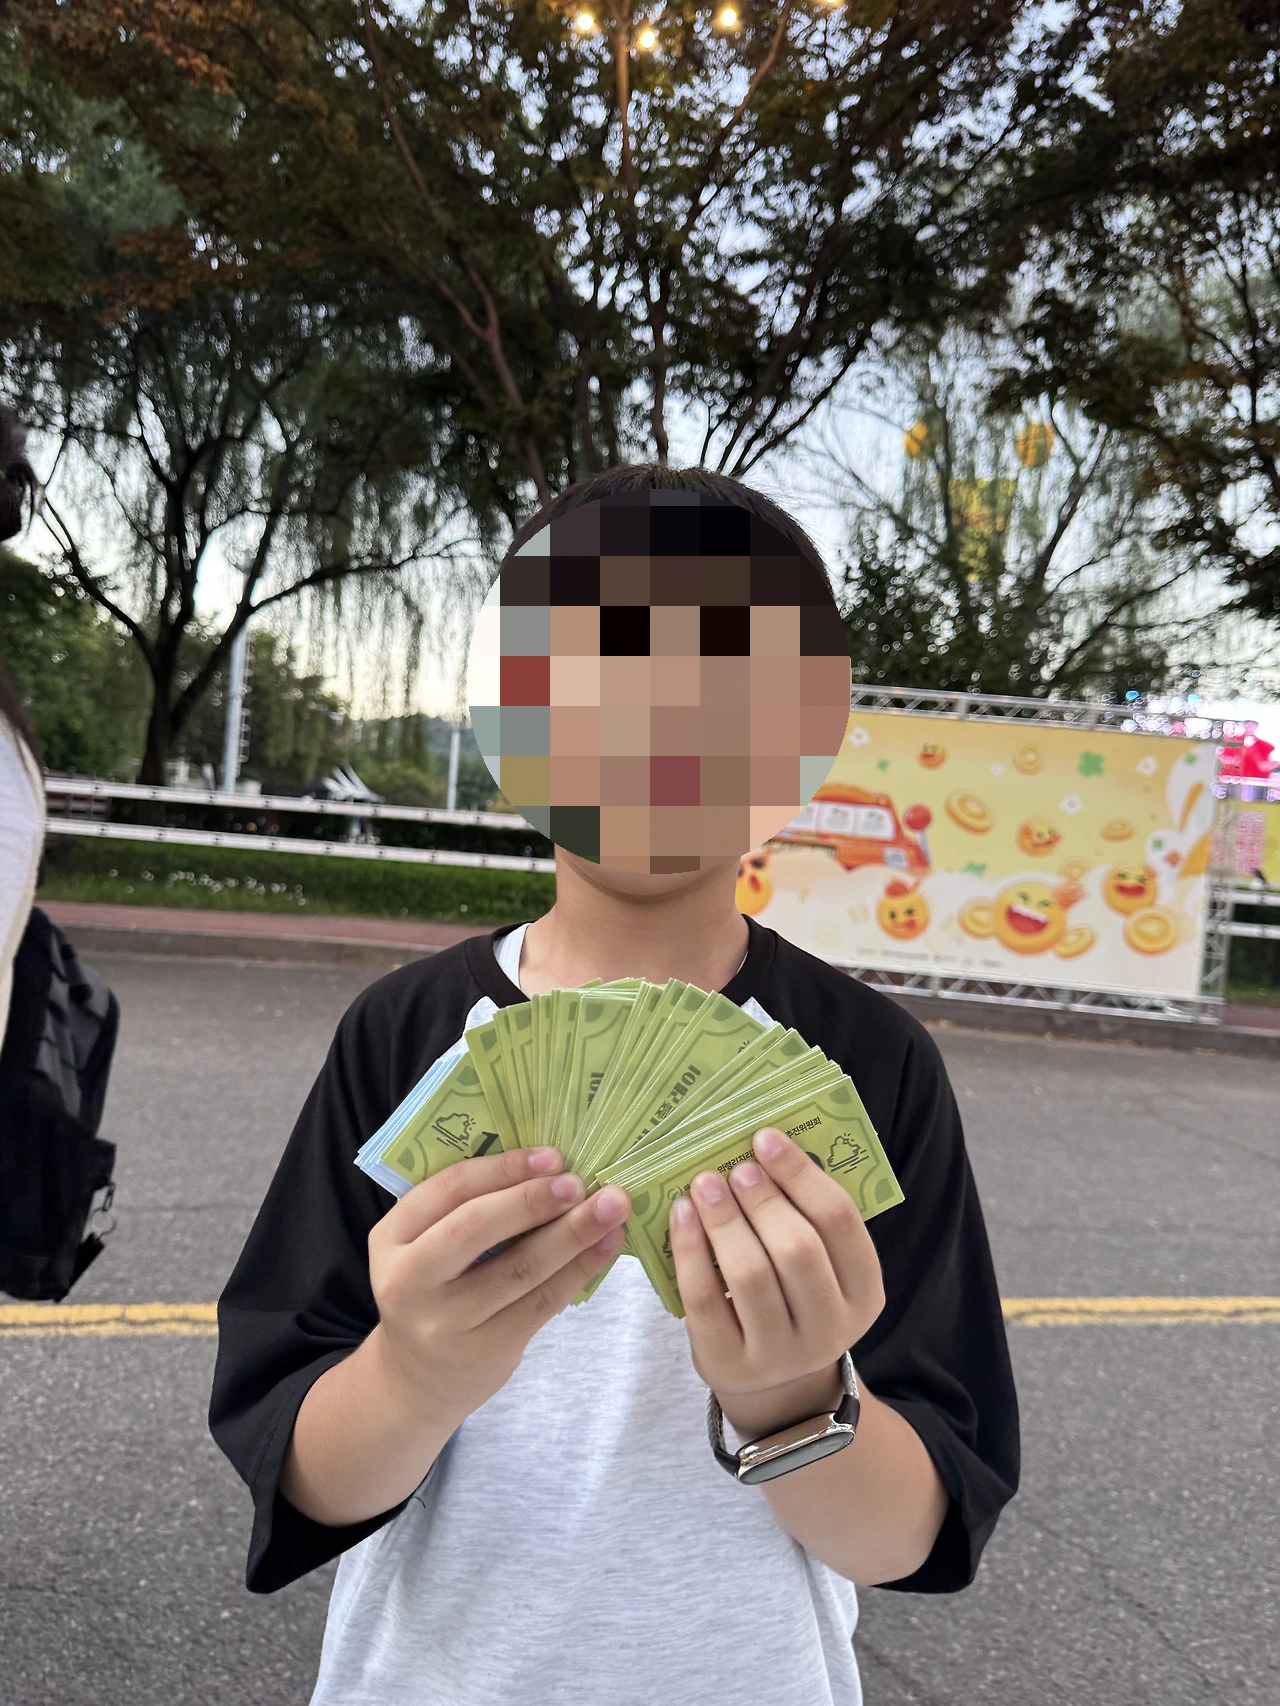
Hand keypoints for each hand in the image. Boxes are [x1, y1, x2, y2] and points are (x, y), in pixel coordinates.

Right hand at [368, 1146, 629, 1429]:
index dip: (502, 1168)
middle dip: (533, 1200)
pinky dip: (580, 1268)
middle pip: (475, 1228)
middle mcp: (409, 1280)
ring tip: (612, 1207)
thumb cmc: (435, 1287)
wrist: (420, 1377)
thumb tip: (548, 1165)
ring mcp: (446, 1322)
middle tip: (580, 1182)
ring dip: (572, 1233)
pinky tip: (607, 1244)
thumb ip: (466, 1207)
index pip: (447, 1190)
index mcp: (392, 1237)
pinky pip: (542, 1302)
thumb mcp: (425, 1245)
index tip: (551, 1156)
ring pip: (519, 1268)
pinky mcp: (486, 1351)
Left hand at [669, 1127, 884, 1440]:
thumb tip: (764, 1146)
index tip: (765, 1139)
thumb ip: (806, 1217)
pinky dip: (690, 1250)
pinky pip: (704, 1299)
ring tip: (705, 1184)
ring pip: (750, 1275)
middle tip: (736, 1167)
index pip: (840, 1221)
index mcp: (864, 1292)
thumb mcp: (821, 1268)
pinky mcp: (730, 1363)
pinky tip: (681, 1215)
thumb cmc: (795, 1299)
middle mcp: (830, 1328)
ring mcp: (780, 1353)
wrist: (775, 1383)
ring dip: (724, 1220)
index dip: (801, 1174)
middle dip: (762, 1199)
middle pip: (797, 1249)